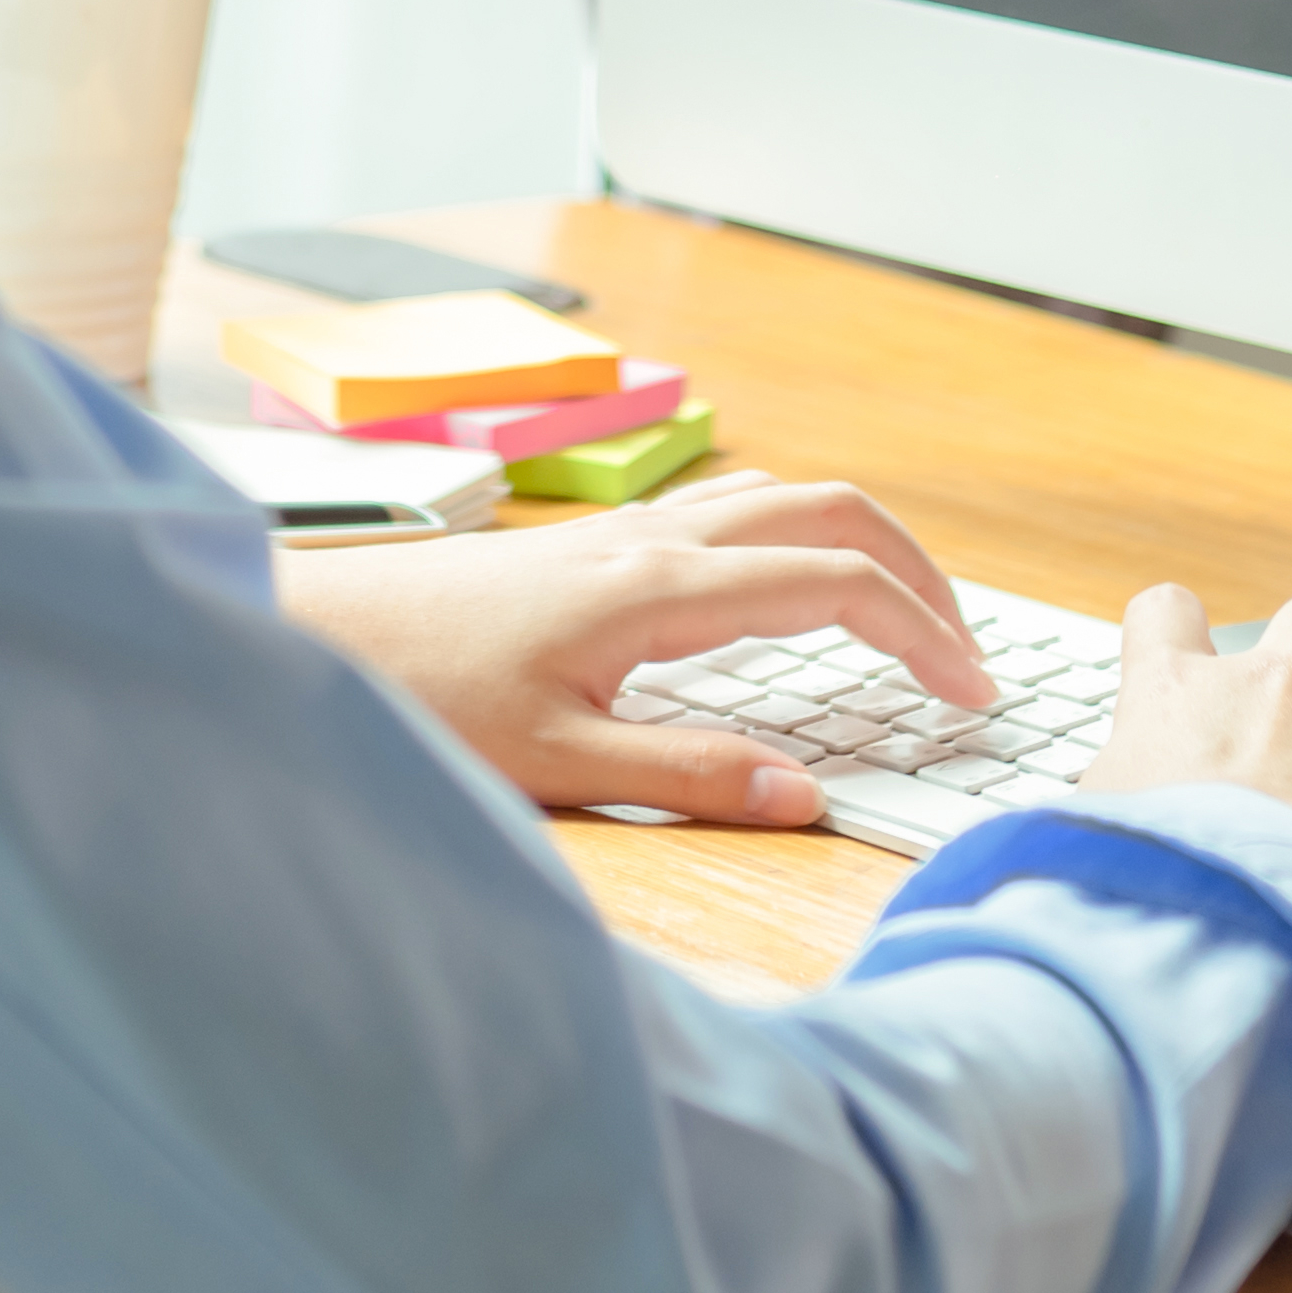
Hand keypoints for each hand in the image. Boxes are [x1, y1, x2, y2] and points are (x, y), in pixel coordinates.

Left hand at [271, 474, 993, 825]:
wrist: (317, 634)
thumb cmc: (420, 695)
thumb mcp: (557, 762)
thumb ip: (691, 775)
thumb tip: (808, 794)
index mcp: (662, 586)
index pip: (839, 583)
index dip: (925, 634)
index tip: (974, 697)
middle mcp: (656, 539)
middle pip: (831, 508)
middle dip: (918, 571)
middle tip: (964, 656)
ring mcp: (626, 532)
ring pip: (783, 498)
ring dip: (860, 546)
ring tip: (900, 623)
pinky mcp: (598, 545)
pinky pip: (734, 511)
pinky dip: (798, 541)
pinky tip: (786, 600)